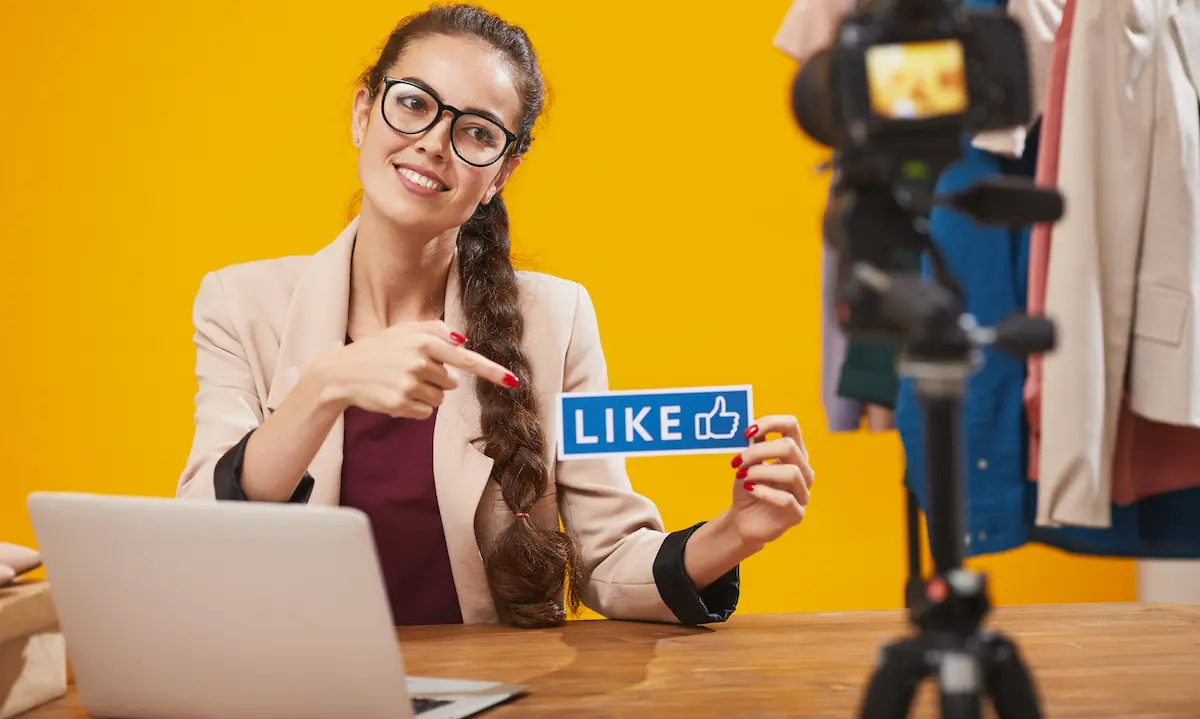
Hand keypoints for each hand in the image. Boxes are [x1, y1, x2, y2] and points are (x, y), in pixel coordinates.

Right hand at [315, 320, 517, 418]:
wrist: (342, 372)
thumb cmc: (379, 349)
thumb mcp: (404, 330)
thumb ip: (435, 331)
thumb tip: (463, 342)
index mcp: (424, 342)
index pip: (466, 359)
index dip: (492, 371)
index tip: (513, 381)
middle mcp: (419, 363)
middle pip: (452, 383)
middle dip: (437, 379)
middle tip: (409, 371)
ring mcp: (410, 385)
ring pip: (440, 399)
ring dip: (426, 394)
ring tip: (400, 382)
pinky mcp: (402, 404)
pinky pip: (426, 412)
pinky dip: (415, 407)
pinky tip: (395, 395)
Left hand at [728, 415, 813, 546]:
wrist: (743, 521)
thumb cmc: (748, 487)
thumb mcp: (747, 462)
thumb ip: (751, 443)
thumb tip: (749, 422)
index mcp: (793, 453)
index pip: (791, 426)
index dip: (770, 423)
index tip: (746, 432)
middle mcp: (803, 470)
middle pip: (790, 447)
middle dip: (759, 451)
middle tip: (737, 460)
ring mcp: (803, 493)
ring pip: (792, 472)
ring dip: (761, 471)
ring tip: (741, 476)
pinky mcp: (796, 514)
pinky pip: (787, 499)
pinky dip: (764, 491)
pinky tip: (749, 489)